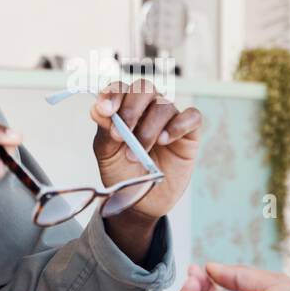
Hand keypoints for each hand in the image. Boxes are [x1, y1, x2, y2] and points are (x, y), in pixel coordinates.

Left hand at [89, 80, 200, 224]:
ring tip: (139, 153)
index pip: (120, 88)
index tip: (105, 110)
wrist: (142, 202)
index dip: (113, 94)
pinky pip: (192, 116)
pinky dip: (179, 125)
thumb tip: (97, 109)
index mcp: (124, 109)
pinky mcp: (188, 133)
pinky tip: (165, 141)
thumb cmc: (123, 173)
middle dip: (131, 109)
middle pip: (144, 88)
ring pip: (164, 105)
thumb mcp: (107, 154)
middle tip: (122, 134)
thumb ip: (104, 131)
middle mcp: (147, 109)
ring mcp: (169, 119)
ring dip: (149, 129)